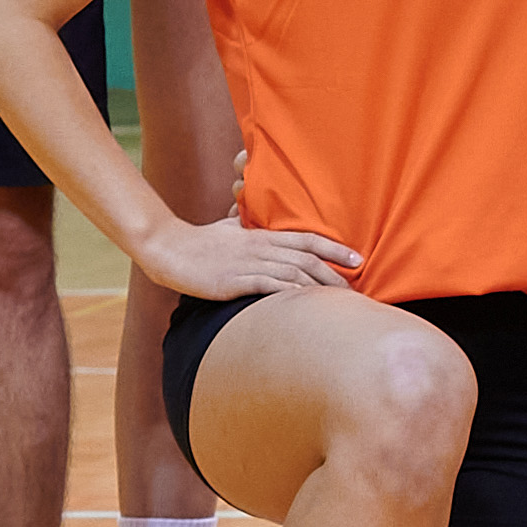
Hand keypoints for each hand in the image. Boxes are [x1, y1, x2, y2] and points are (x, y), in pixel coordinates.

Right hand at [141, 218, 356, 301]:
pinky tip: (306, 304)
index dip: (335, 248)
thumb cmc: (201, 240)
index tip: (358, 259)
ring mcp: (248, 264)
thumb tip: (261, 222)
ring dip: (318, 288)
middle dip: (335, 275)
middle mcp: (260, 248)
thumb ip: (250, 226)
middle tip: (356, 290)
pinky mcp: (234, 282)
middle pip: (307, 259)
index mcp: (262, 235)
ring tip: (338, 303)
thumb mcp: (230, 227)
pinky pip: (268, 286)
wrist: (168, 248)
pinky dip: (290, 294)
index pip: (307, 238)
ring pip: (293, 273)